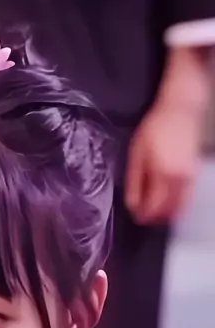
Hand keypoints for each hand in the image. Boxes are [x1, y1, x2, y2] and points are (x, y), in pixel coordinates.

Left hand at [124, 99, 202, 224]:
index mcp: (163, 173)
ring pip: (181, 206)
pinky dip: (178, 204)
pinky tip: (167, 201)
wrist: (181, 110)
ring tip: (154, 211)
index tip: (136, 217)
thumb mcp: (137, 153)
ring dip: (167, 213)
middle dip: (156, 217)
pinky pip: (188, 197)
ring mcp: (191, 176)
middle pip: (169, 210)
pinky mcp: (196, 173)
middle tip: (144, 217)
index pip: (154, 206)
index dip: (145, 215)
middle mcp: (180, 178)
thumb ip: (134, 181)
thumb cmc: (156, 128)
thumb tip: (132, 204)